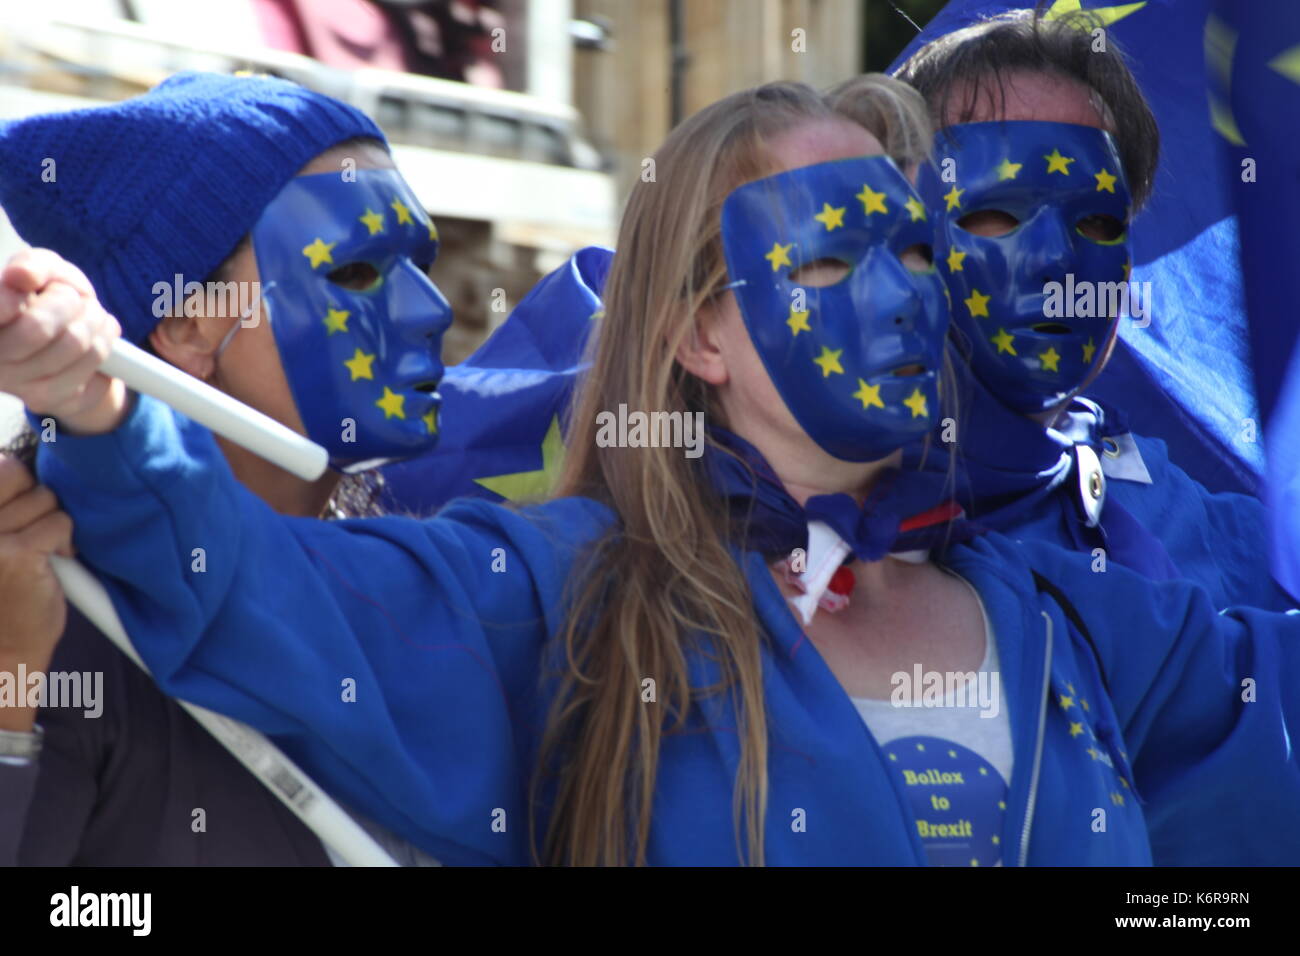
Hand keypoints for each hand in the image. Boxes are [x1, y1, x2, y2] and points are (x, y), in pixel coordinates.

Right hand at [0, 248, 127, 433]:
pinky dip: (106, 347)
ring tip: (92, 318)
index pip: (2, 309)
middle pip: (40, 328)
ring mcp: (15, 385)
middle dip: (72, 304)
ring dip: (97, 324)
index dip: (26, 297)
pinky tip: (96, 342)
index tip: (43, 289)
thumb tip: (23, 276)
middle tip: (77, 301)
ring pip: (76, 347)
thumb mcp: (43, 269)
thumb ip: (33, 265)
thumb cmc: (47, 295)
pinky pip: (93, 374)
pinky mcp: (46, 401)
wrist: (70, 333)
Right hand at [0, 455, 71, 731]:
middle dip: (38, 499)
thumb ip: (8, 505)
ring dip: (53, 525)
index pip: (3, 465)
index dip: (19, 480)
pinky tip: (54, 564)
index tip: (24, 506)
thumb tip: (27, 462)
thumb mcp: (0, 536)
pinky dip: (66, 542)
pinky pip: (60, 523)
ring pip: (47, 500)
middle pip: (22, 475)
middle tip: (36, 530)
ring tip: (42, 553)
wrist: (4, 646)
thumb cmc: (3, 589)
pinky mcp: (18, 553)